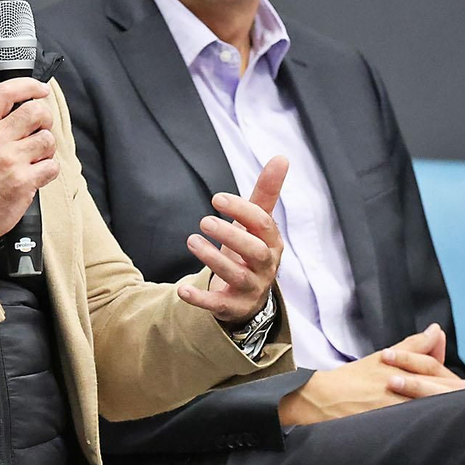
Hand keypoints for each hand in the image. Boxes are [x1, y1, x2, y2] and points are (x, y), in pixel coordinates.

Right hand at [0, 78, 59, 251]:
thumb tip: (16, 112)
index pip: (6, 92)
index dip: (29, 86)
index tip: (40, 89)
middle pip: (36, 112)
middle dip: (45, 120)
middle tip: (40, 129)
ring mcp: (10, 161)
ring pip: (47, 140)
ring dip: (46, 149)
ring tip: (33, 158)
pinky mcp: (23, 182)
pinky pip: (51, 166)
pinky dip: (48, 170)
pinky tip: (34, 175)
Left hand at [178, 156, 286, 324]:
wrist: (247, 294)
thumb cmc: (249, 249)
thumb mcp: (256, 224)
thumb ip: (266, 193)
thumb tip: (282, 157)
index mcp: (272, 243)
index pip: (263, 225)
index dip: (242, 210)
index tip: (216, 197)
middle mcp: (265, 267)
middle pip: (255, 252)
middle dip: (230, 235)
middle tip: (203, 221)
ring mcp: (250, 289)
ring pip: (236, 276)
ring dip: (213, 259)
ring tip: (192, 240)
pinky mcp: (232, 307)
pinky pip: (217, 305)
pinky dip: (200, 298)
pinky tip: (182, 289)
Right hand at [277, 324, 464, 425]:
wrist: (321, 399)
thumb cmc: (351, 380)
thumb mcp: (383, 358)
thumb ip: (414, 346)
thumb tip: (437, 331)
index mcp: (406, 372)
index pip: (443, 378)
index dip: (462, 387)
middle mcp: (404, 390)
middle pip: (445, 394)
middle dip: (464, 399)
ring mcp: (398, 410)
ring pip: (435, 411)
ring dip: (452, 414)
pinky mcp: (390, 426)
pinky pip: (418, 428)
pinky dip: (433, 429)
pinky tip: (445, 437)